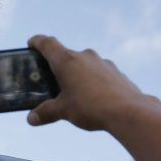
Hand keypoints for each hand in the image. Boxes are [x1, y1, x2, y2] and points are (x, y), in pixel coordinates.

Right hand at [25, 35, 160, 132]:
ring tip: (74, 93)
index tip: (32, 43)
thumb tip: (32, 119)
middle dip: (58, 67)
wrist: (128, 111)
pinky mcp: (116, 72)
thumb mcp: (64, 111)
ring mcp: (102, 62)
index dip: (37, 42)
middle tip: (52, 80)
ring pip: (84, 65)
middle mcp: (84, 56)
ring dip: (77, 74)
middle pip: (66, 56)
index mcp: (66, 61)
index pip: (47, 44)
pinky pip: (99, 73)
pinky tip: (94, 97)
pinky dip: (93, 81)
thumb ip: (46, 112)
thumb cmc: (91, 107)